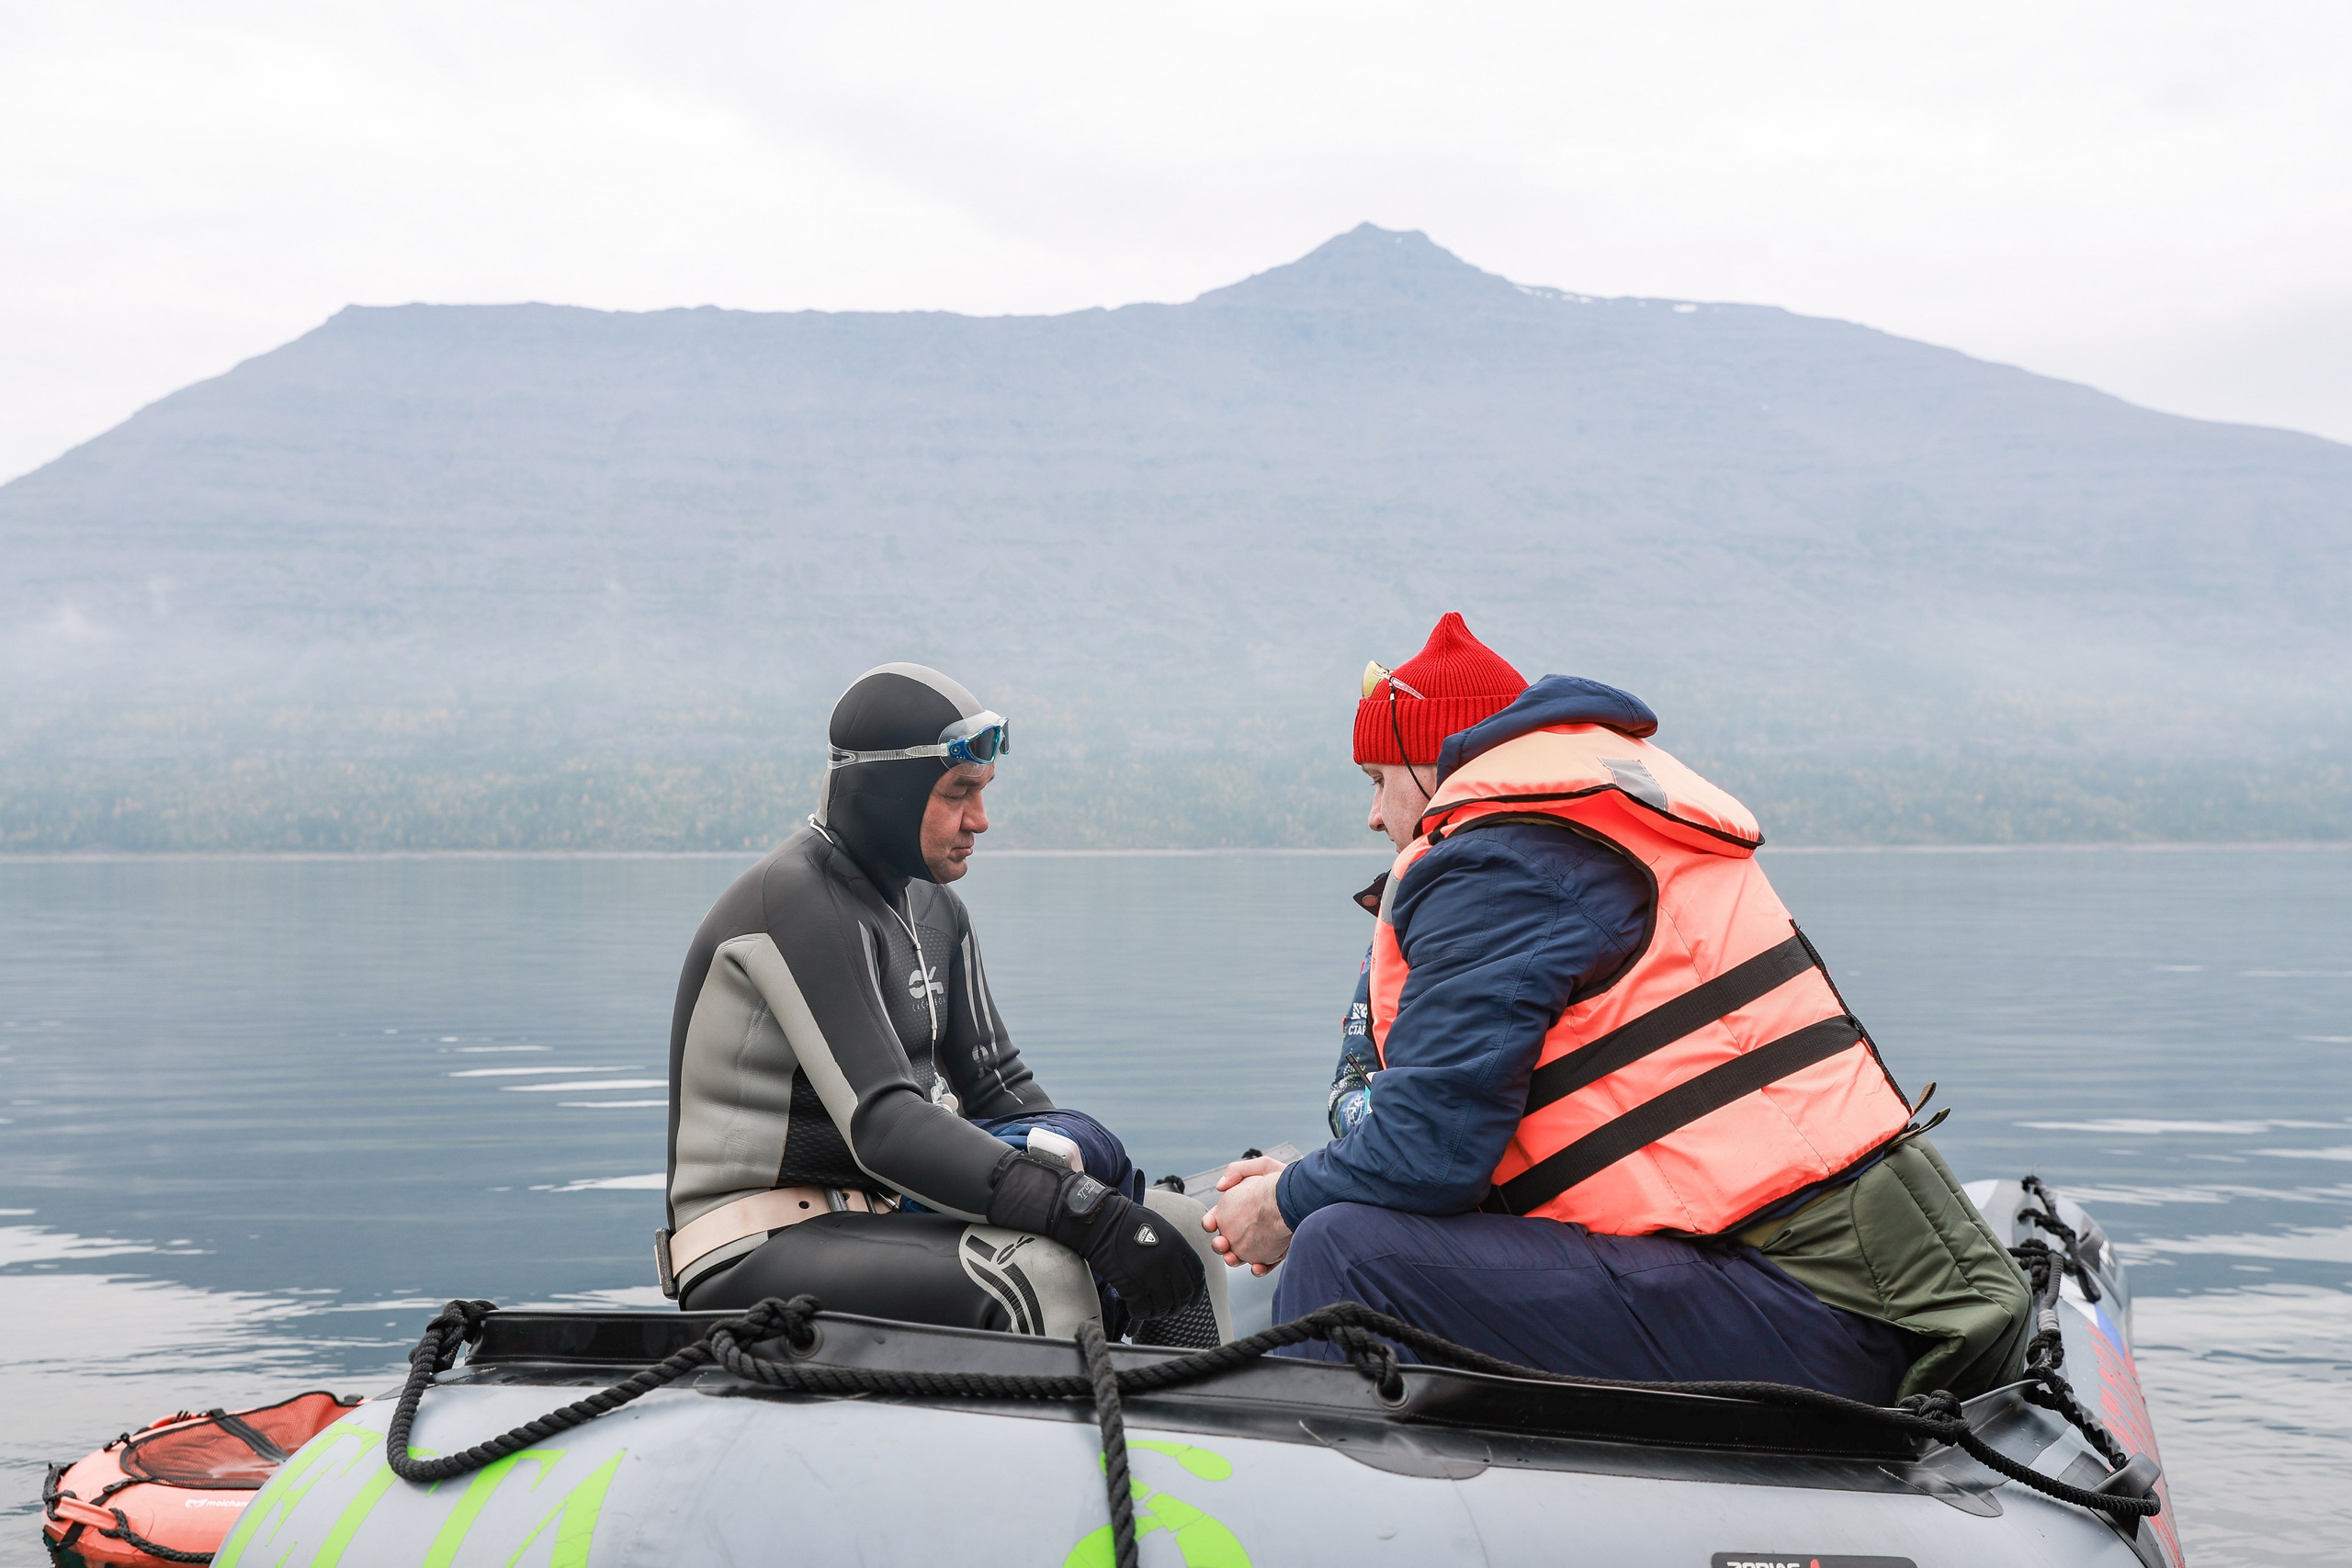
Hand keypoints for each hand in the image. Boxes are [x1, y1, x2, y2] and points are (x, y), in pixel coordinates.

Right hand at [986, 1151, 1204, 1317]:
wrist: (1100, 1221)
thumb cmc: (1126, 1221)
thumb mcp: (1161, 1227)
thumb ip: (1174, 1248)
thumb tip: (1181, 1270)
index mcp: (1178, 1244)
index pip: (1197, 1276)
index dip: (1196, 1293)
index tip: (1191, 1301)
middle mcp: (1168, 1261)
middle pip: (1183, 1295)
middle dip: (1178, 1306)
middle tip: (1169, 1310)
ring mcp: (1150, 1274)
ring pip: (1164, 1306)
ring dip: (1158, 1313)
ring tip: (1151, 1311)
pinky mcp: (1131, 1285)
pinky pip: (1143, 1310)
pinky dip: (1140, 1315)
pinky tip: (1135, 1311)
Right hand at [1202, 1158, 1292, 1275]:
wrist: (1307, 1201)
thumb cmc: (1288, 1183)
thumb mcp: (1263, 1167)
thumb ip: (1237, 1170)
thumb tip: (1220, 1186)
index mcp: (1241, 1208)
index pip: (1218, 1217)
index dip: (1210, 1221)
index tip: (1210, 1223)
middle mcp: (1249, 1226)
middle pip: (1225, 1240)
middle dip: (1219, 1244)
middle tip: (1222, 1243)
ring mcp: (1261, 1241)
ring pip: (1240, 1256)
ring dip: (1233, 1259)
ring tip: (1234, 1258)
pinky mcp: (1275, 1254)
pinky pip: (1262, 1266)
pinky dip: (1258, 1268)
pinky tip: (1257, 1265)